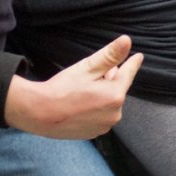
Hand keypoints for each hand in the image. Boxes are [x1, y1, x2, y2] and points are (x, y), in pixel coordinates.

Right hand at [3, 35, 142, 138]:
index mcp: (115, 96)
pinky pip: (101, 116)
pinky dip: (96, 108)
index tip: (138, 57)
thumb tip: (127, 41)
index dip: (132, 64)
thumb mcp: (86, 68)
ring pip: (109, 104)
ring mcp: (104, 126)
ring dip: (103, 94)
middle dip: (110, 80)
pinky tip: (82, 103)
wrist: (37, 113)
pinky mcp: (94, 133)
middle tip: (97, 73)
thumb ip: (109, 56)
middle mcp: (114, 114)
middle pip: (117, 90)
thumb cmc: (61, 89)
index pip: (128, 74)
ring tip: (86, 89)